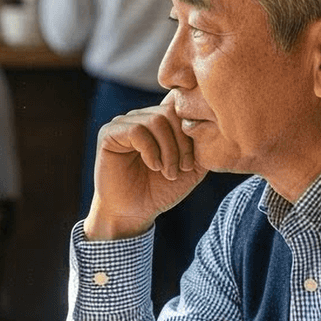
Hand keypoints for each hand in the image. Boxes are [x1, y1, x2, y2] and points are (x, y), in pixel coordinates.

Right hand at [84, 97, 206, 240]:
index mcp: (159, 121)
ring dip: (168, 150)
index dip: (192, 130)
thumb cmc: (160, 191)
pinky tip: (153, 167)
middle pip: (170, 112)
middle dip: (182, 143)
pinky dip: (151, 151)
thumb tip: (211, 122)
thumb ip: (201, 144)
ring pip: (156, 121)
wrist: (133, 214)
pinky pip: (137, 130)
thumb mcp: (190, 167)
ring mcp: (123, 123)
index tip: (192, 162)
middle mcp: (141, 117)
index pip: (180, 106)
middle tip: (183, 169)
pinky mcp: (109, 134)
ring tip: (168, 173)